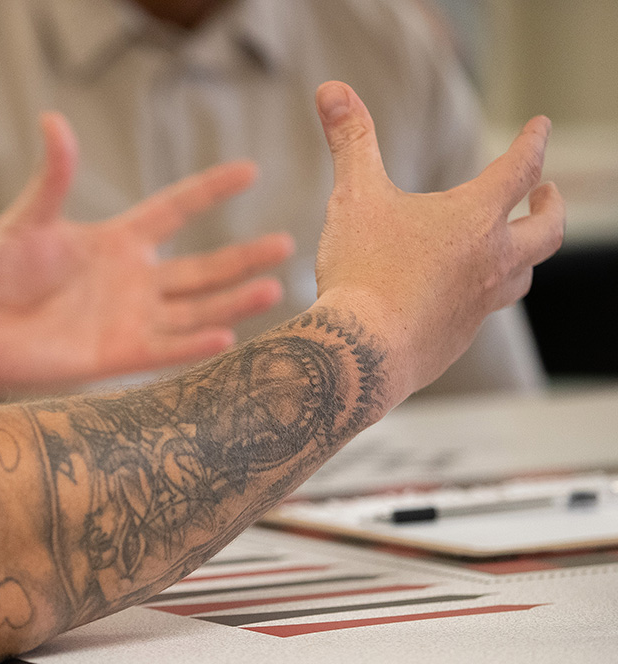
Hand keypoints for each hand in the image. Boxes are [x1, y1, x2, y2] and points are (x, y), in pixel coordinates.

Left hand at [0, 112, 291, 400]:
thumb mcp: (27, 220)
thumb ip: (53, 177)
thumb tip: (53, 120)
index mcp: (116, 240)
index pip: (175, 210)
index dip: (209, 191)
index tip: (249, 171)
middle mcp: (133, 279)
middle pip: (202, 265)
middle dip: (243, 256)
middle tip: (287, 243)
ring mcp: (130, 317)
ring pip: (196, 307)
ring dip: (233, 299)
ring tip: (274, 287)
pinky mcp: (119, 354)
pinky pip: (167, 348)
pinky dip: (196, 343)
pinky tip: (229, 335)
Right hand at [310, 81, 564, 401]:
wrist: (361, 353)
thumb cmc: (362, 273)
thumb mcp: (354, 197)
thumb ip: (350, 142)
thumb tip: (332, 90)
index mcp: (475, 219)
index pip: (519, 169)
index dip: (532, 143)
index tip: (540, 128)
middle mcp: (491, 261)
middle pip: (547, 229)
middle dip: (551, 206)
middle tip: (549, 194)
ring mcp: (479, 306)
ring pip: (521, 276)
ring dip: (524, 256)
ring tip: (513, 250)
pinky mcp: (459, 340)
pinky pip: (483, 314)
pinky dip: (482, 297)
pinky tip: (460, 300)